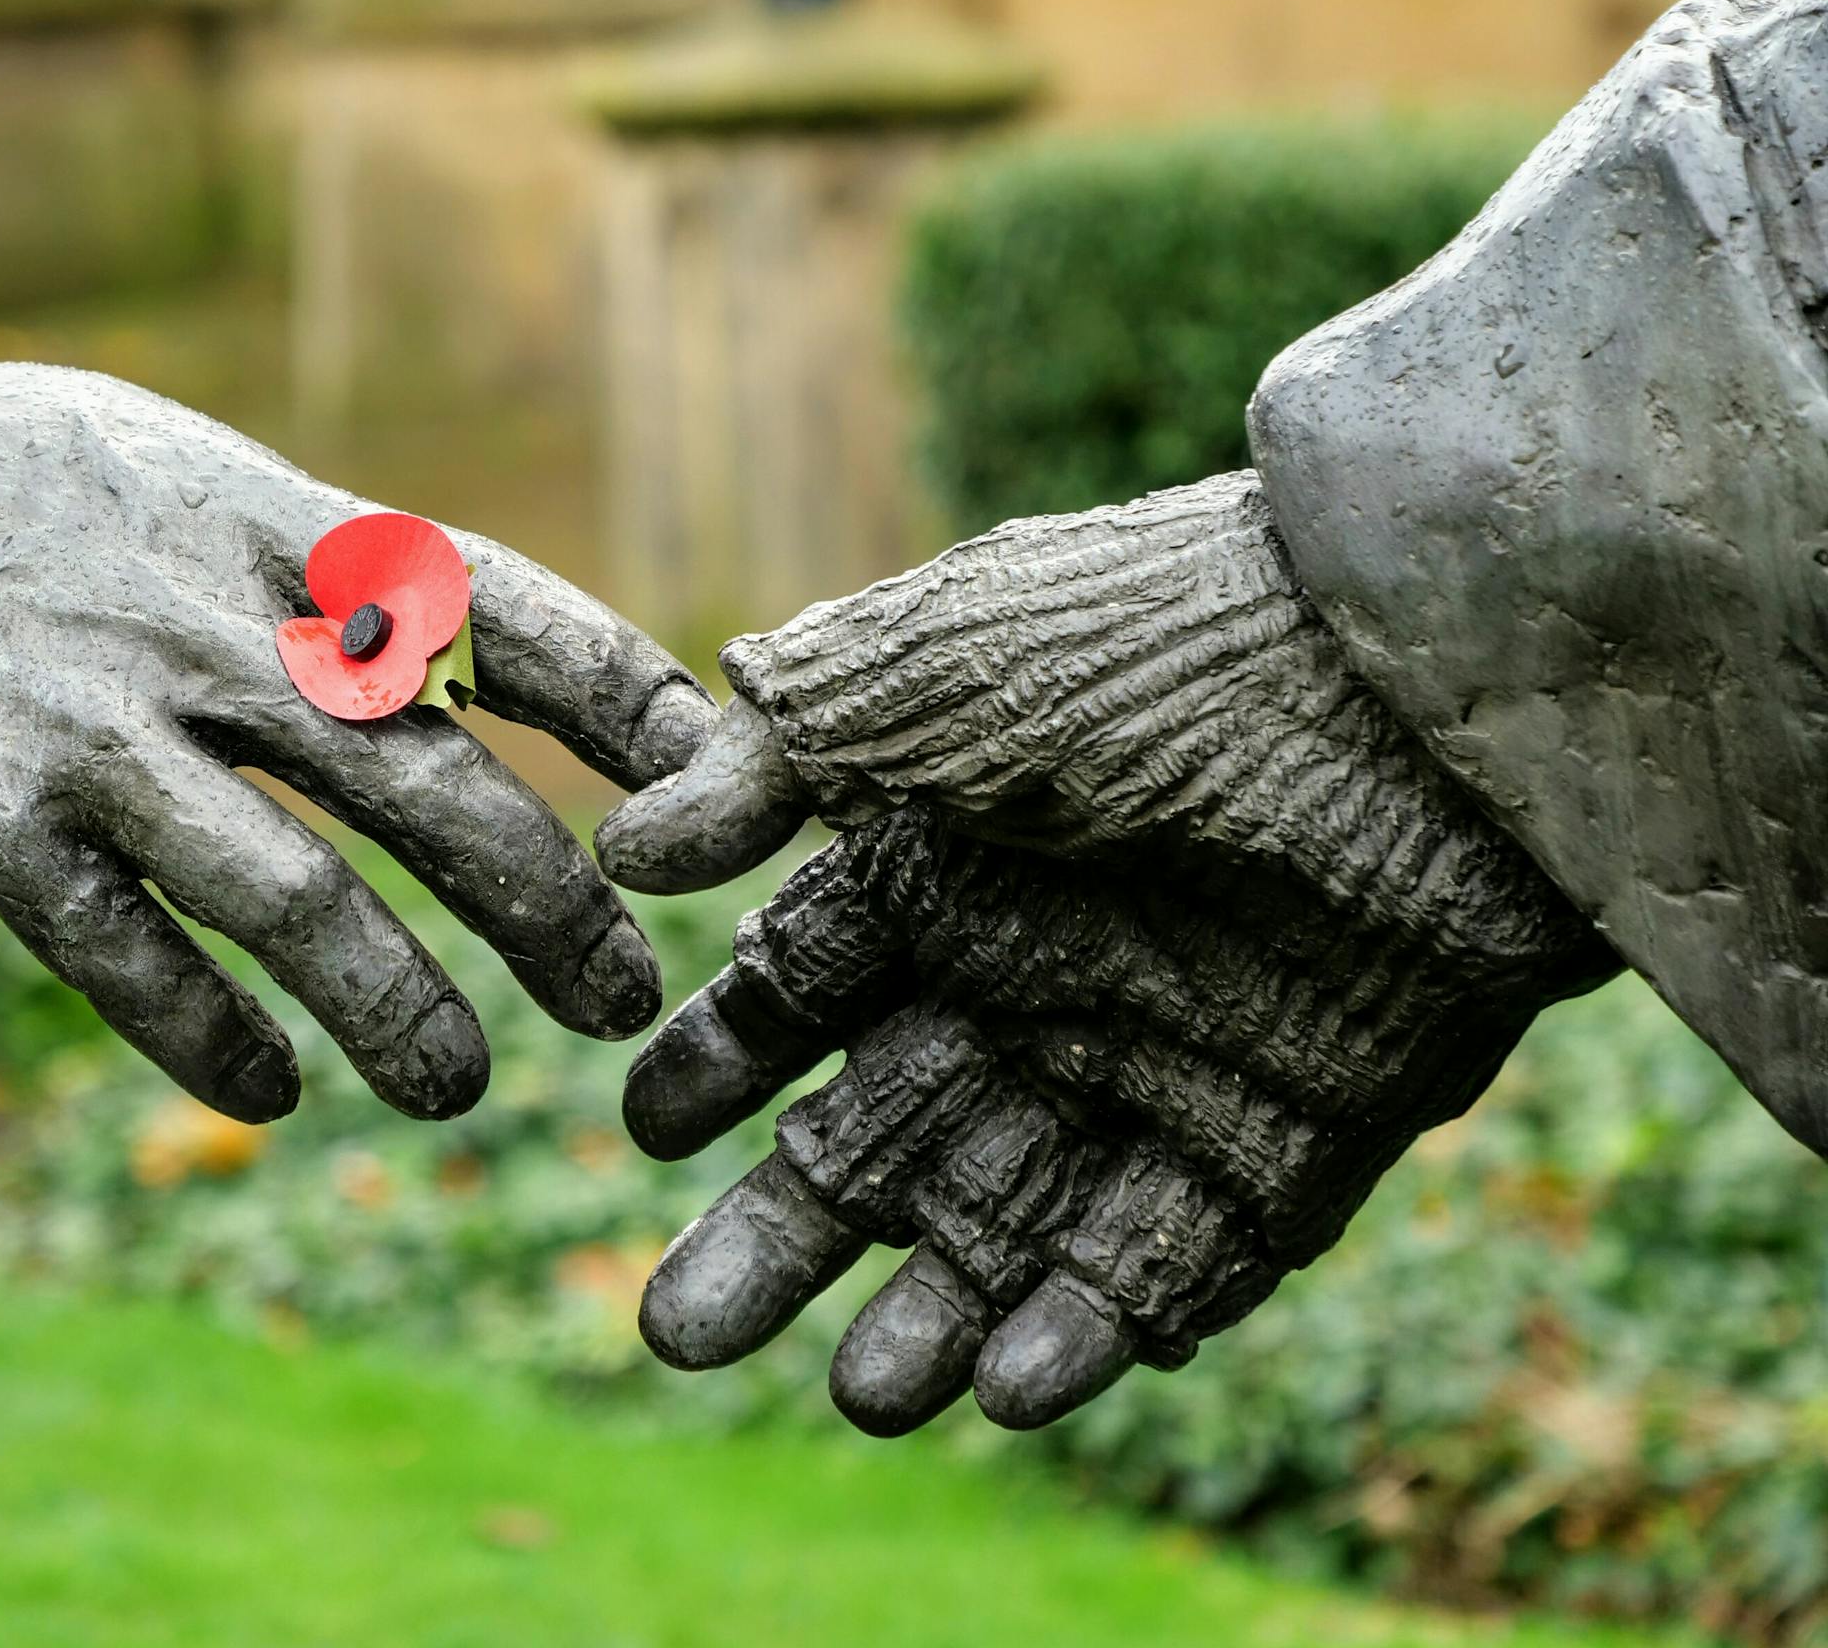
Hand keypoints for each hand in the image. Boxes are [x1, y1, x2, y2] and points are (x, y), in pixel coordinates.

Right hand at [0, 336, 714, 1122]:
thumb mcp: (177, 467)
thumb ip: (312, 559)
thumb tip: (467, 650)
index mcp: (272, 521)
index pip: (502, 609)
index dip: (629, 706)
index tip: (715, 796)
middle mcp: (203, 620)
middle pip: (431, 781)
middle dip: (550, 905)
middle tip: (627, 1003)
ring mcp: (89, 722)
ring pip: (295, 894)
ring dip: (399, 1010)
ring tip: (462, 1091)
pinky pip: (126, 957)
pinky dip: (209, 1039)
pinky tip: (268, 1091)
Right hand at [599, 474, 1615, 1429]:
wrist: (1417, 682)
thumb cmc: (1144, 649)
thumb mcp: (915, 676)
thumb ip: (767, 760)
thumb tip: (635, 852)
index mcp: (951, 860)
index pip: (811, 988)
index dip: (725, 1064)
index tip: (645, 1136)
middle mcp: (1041, 969)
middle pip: (887, 1134)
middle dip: (787, 1236)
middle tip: (683, 1336)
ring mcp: (1164, 1057)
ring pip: (1018, 1220)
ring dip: (938, 1313)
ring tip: (867, 1403)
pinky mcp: (1290, 1133)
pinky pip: (1177, 1258)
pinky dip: (1096, 1330)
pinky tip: (1012, 1394)